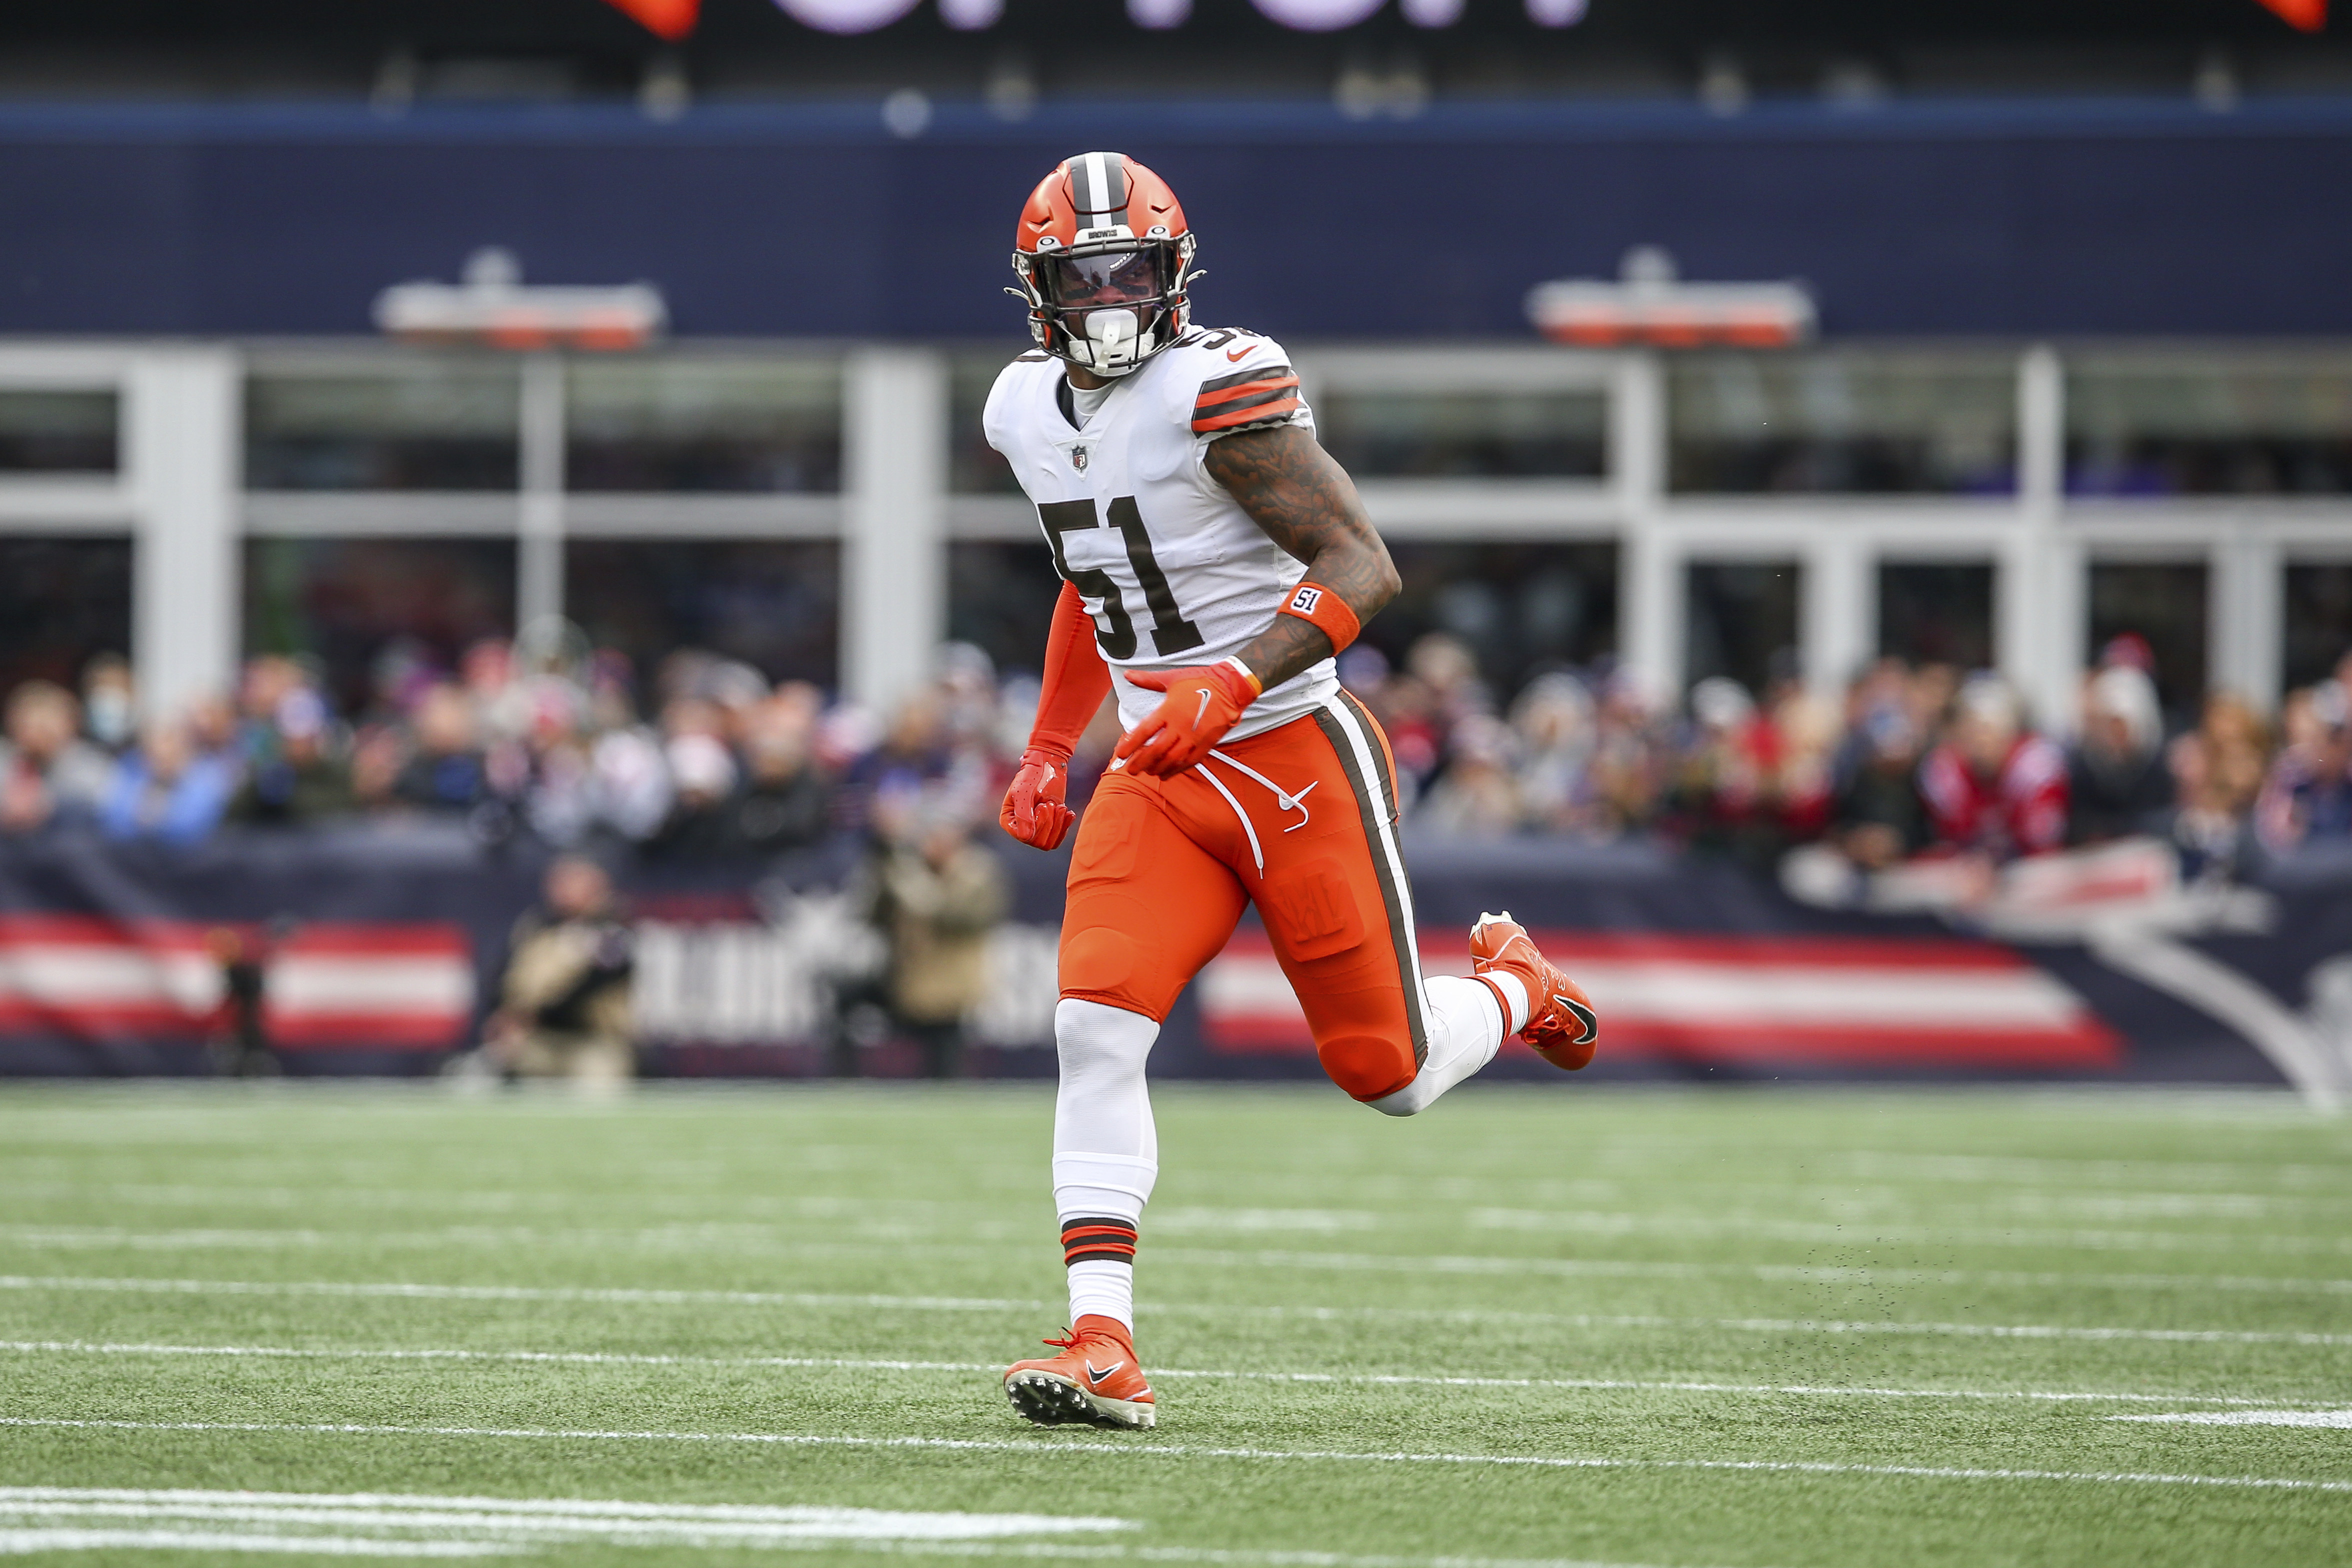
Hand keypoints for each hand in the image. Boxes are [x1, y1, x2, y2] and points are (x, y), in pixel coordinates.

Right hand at [999, 747, 1075, 849]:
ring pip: (1049, 843)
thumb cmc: (1032, 776)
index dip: (1038, 824)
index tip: (1043, 806)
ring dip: (1058, 825)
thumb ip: (1023, 814)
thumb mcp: (1024, 793)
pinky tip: (1068, 812)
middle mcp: (1020, 828)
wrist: (1046, 766)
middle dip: (1049, 823)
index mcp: (1008, 821)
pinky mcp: (1048, 826)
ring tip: (1060, 807)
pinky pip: (1057, 838)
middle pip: (1038, 842)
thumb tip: (1026, 838)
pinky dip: (1065, 826)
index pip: (1025, 837)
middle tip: (1050, 804)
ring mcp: (1035, 828)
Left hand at [1113, 659, 1260, 778]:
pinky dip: (1176, 770)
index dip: (1130, 745)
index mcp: (1169, 710)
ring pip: (1172, 760)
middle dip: (1140, 763)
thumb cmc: (1202, 680)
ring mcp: (1194, 737)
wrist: (1231, 686)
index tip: (1120, 753)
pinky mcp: (1206, 744)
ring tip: (1147, 771)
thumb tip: (1129, 675)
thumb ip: (1148, 680)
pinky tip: (1166, 773)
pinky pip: (1189, 762)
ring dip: (1157, 768)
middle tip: (1130, 769)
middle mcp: (1180, 726)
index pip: (1144, 731)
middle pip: (1156, 751)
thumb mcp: (1172, 678)